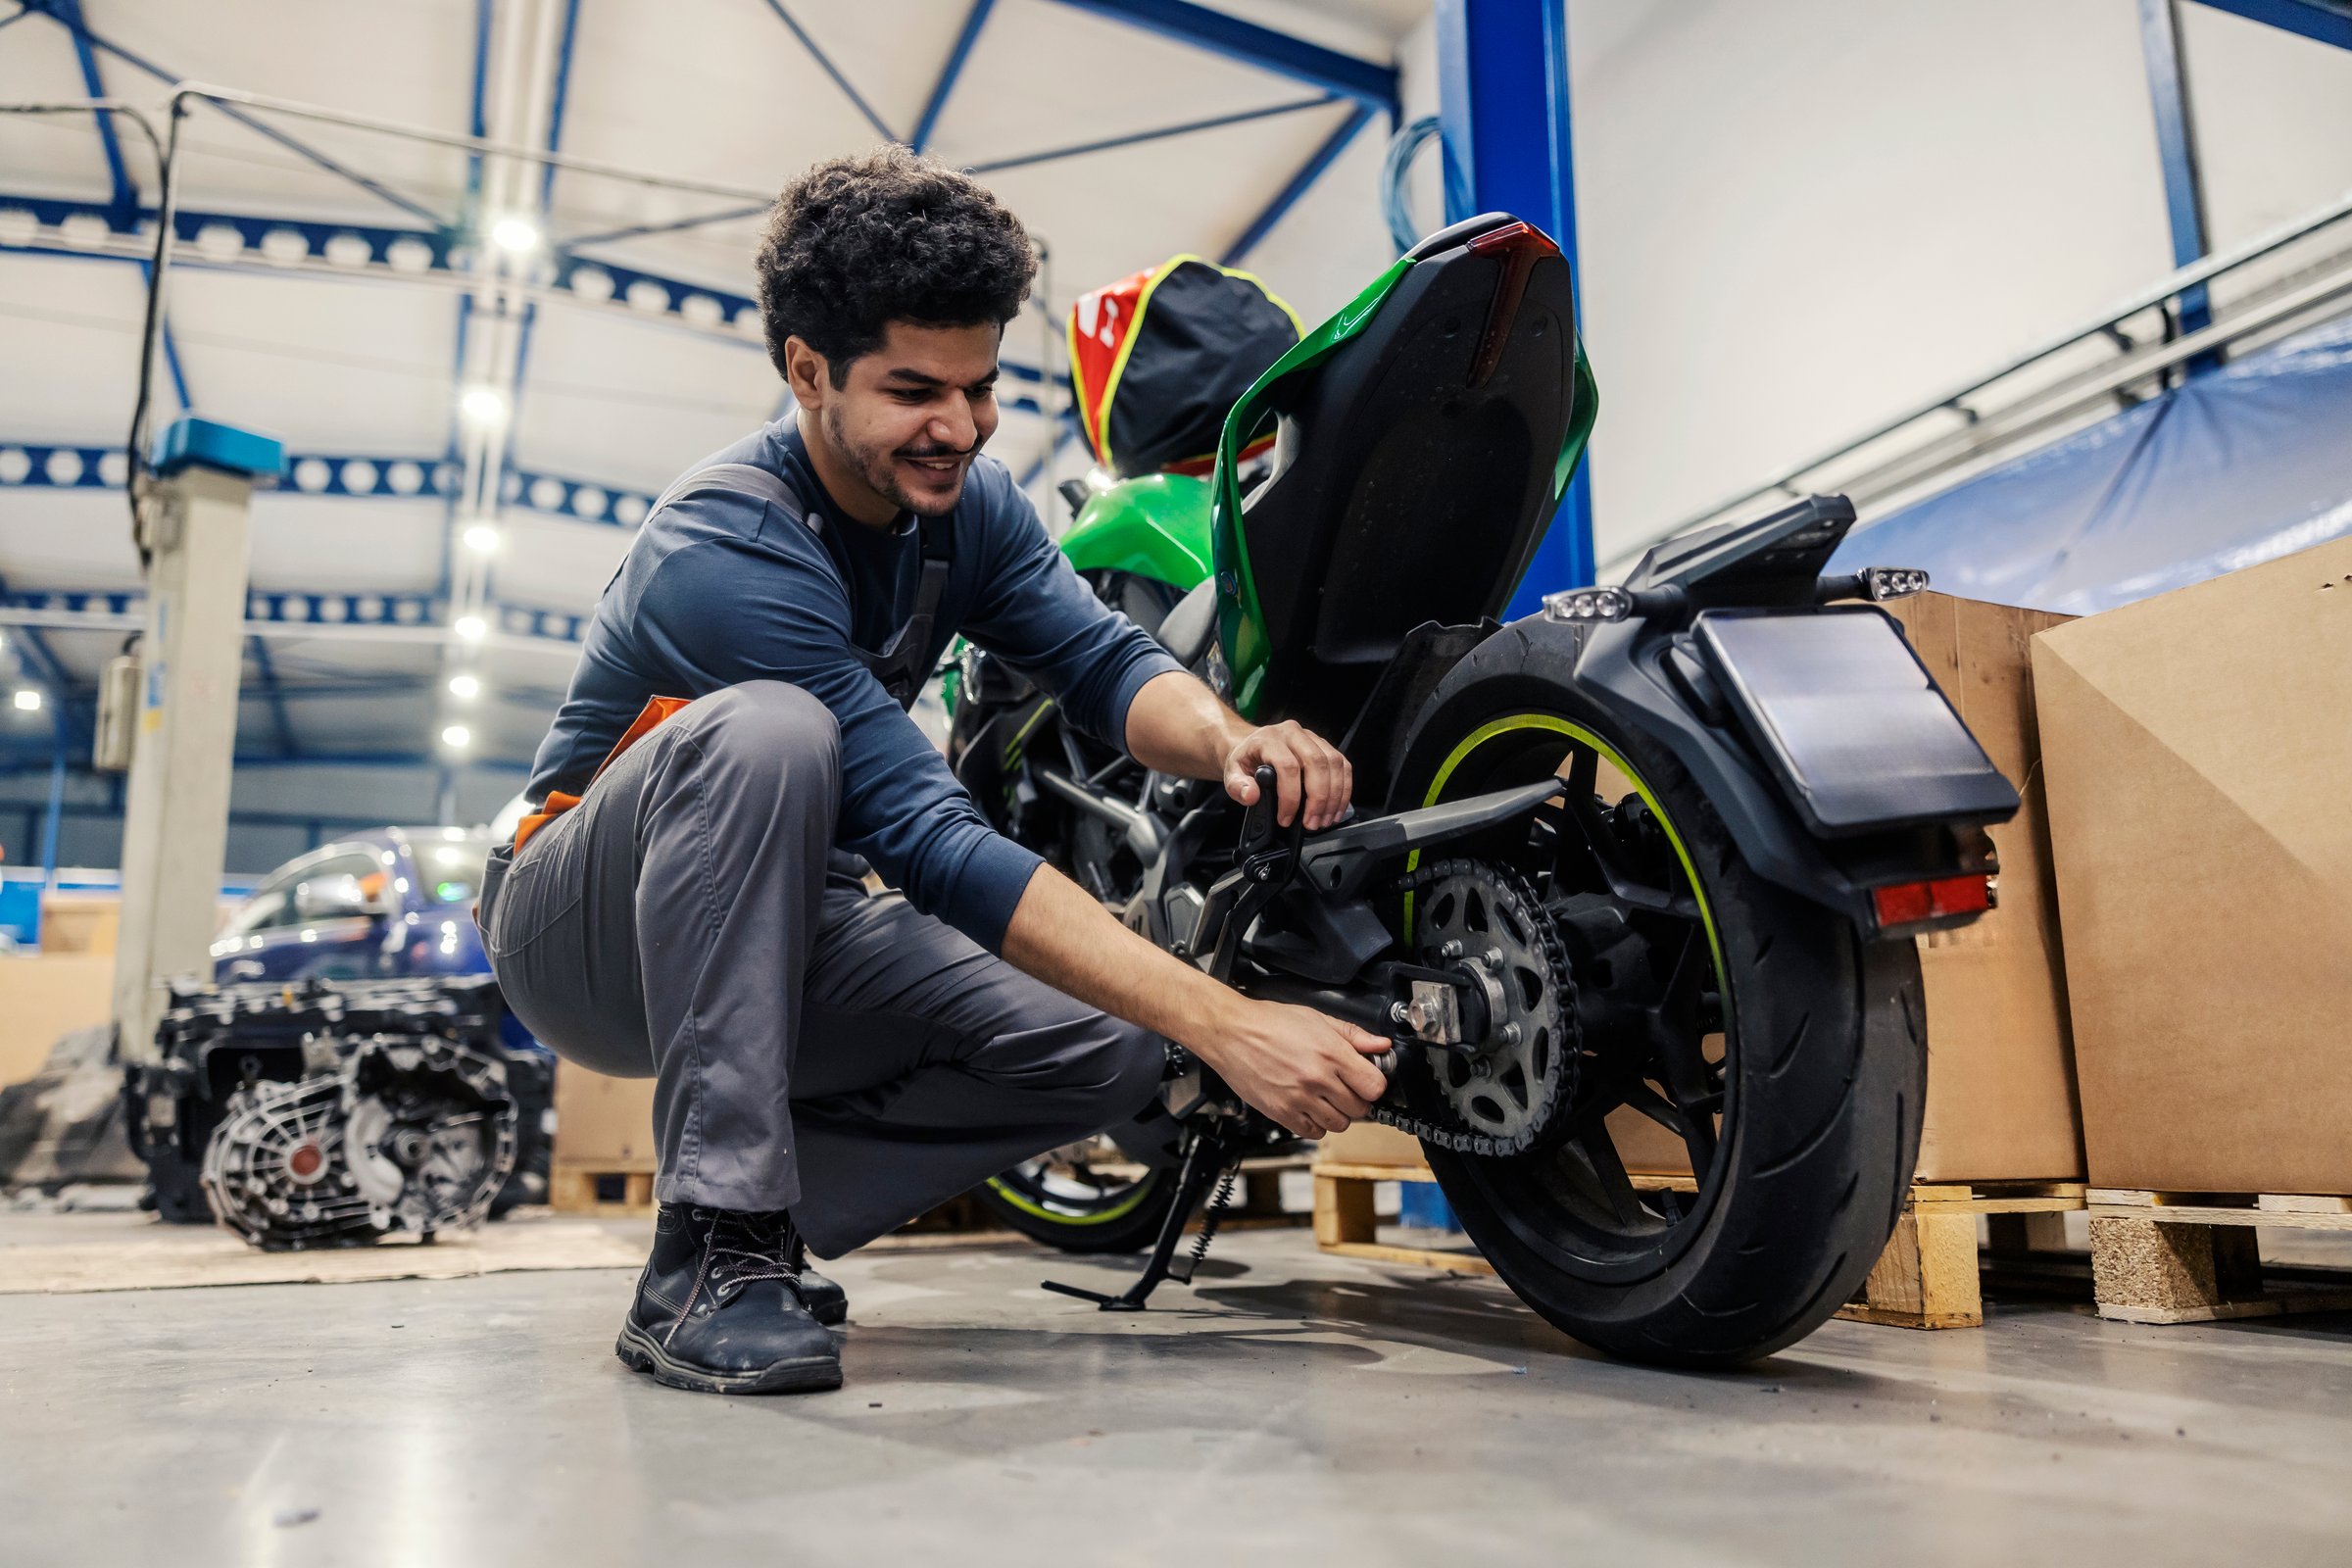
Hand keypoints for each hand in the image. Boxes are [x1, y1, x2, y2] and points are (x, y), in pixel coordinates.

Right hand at [1192, 997, 1390, 1139]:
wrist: (1231, 1032)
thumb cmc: (1269, 1023)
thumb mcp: (1317, 1018)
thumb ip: (1353, 1034)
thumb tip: (1381, 1045)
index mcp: (1331, 1052)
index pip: (1374, 1086)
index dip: (1374, 1084)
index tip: (1366, 1080)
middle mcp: (1317, 1078)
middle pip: (1360, 1108)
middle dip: (1356, 1099)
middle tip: (1344, 1088)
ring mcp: (1299, 1098)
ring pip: (1339, 1124)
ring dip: (1337, 1114)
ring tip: (1325, 1098)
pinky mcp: (1281, 1113)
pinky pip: (1313, 1132)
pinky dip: (1315, 1124)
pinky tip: (1309, 1107)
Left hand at [1223, 719, 1352, 830]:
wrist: (1253, 746)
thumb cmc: (1246, 760)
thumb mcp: (1232, 774)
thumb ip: (1238, 786)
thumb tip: (1252, 795)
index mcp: (1270, 738)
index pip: (1288, 766)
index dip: (1290, 797)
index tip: (1286, 818)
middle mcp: (1293, 733)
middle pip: (1317, 763)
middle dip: (1318, 799)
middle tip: (1312, 823)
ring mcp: (1313, 738)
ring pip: (1334, 763)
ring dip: (1334, 796)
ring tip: (1325, 820)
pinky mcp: (1325, 746)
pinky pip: (1343, 765)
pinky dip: (1344, 789)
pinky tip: (1336, 808)